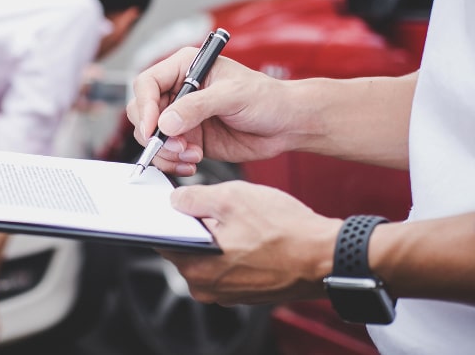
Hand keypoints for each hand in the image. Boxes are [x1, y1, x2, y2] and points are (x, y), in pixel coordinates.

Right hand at [126, 49, 298, 175]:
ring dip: (166, 152)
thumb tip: (166, 122)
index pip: (147, 84)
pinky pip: (167, 153)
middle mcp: (179, 91)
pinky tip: (193, 163)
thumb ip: (198, 107)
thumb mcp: (233, 95)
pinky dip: (173, 162)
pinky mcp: (189, 139)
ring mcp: (182, 117)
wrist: (286, 124)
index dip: (145, 106)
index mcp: (184, 68)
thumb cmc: (266, 98)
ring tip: (191, 156)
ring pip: (152, 137)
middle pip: (143, 112)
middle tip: (177, 147)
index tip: (154, 129)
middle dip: (155, 134)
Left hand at [160, 181, 340, 304]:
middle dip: (195, 224)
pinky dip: (233, 247)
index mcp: (197, 267)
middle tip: (217, 205)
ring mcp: (227, 292)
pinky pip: (227, 264)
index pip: (163, 240)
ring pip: (208, 254)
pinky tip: (251, 232)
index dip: (167, 217)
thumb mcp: (232, 197)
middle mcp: (207, 287)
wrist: (326, 256)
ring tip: (240, 219)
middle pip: (185, 246)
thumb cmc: (284, 229)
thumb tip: (175, 201)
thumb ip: (194, 198)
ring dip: (217, 235)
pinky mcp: (245, 291)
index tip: (174, 202)